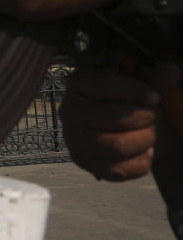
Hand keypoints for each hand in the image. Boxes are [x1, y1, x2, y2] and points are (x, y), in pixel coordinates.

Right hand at [60, 64, 180, 180]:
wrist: (112, 128)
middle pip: (113, 118)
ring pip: (115, 145)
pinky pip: (118, 170)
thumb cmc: (124, 103)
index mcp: (79, 84)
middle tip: (152, 118)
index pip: (105, 84)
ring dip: (144, 140)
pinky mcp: (85, 163)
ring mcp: (74, 139)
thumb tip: (171, 70)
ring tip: (149, 135)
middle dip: (144, 119)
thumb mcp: (137, 88)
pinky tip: (143, 152)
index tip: (155, 97)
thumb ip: (154, 80)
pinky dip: (140, 162)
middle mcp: (69, 111)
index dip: (135, 91)